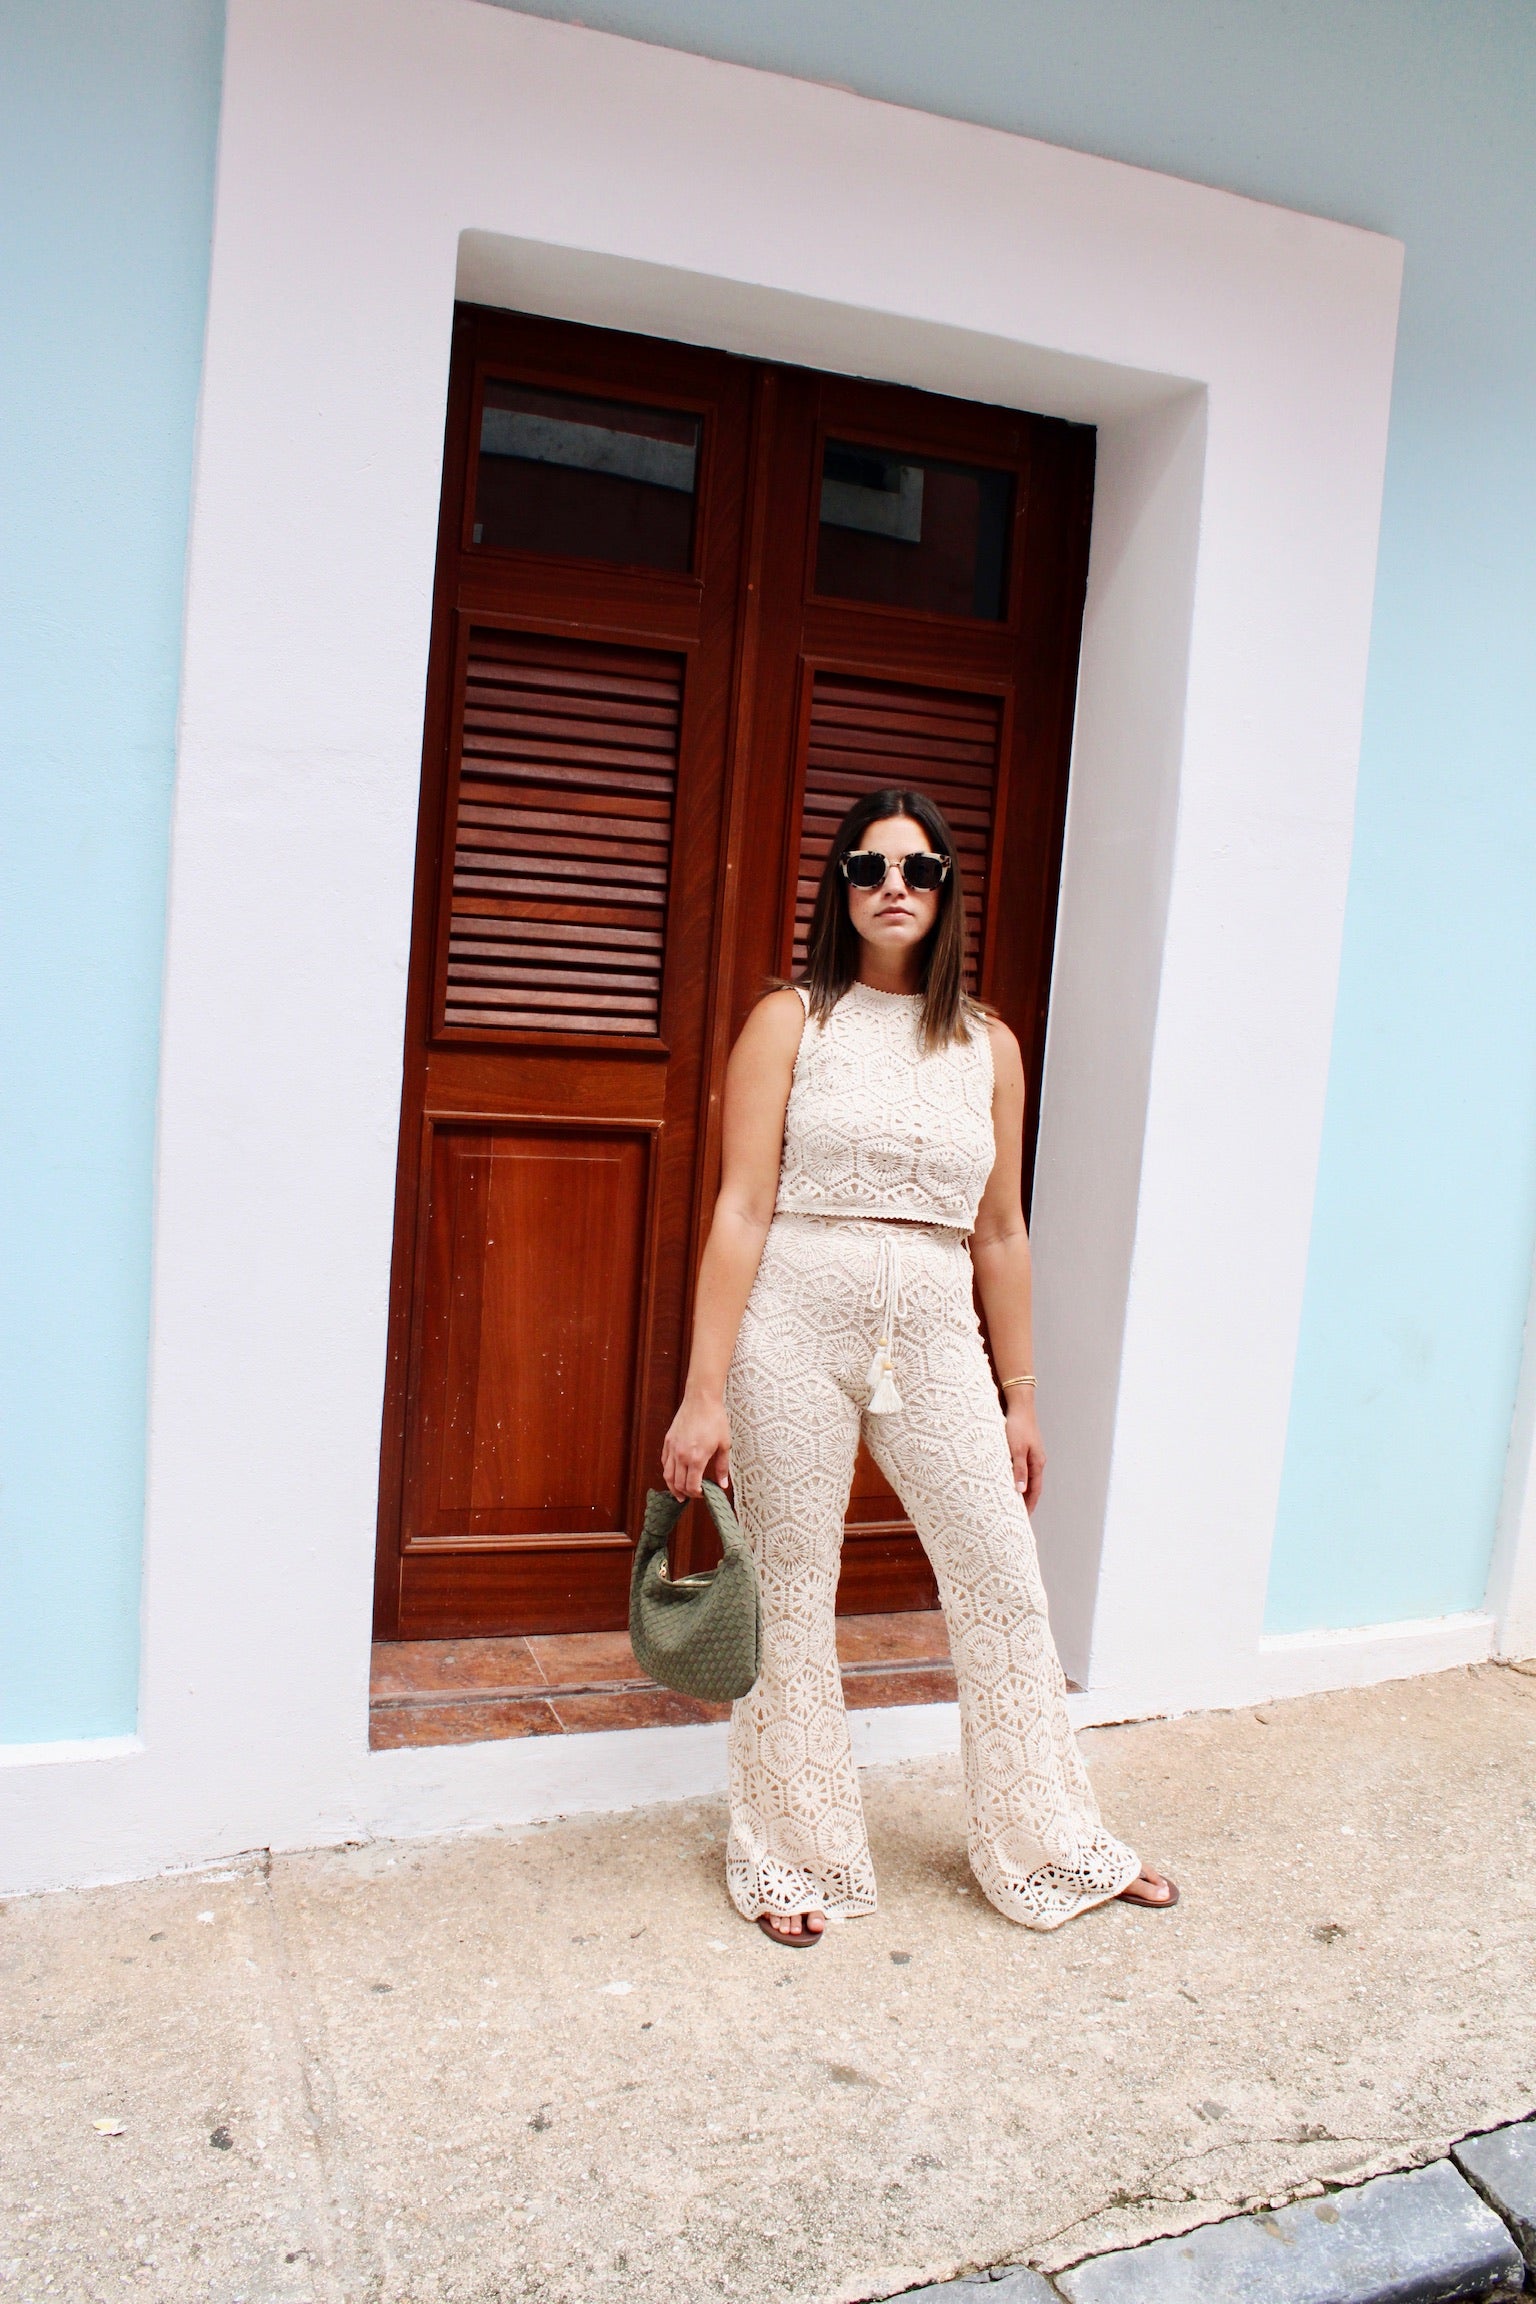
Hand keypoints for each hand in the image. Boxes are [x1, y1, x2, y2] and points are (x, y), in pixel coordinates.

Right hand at [661, 1390, 731, 1501]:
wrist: (701, 1399)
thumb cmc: (715, 1419)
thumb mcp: (724, 1444)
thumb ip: (722, 1467)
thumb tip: (723, 1484)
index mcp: (697, 1458)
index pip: (692, 1486)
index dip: (697, 1494)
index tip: (704, 1494)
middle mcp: (681, 1456)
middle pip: (678, 1484)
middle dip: (686, 1493)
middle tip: (693, 1495)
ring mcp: (672, 1448)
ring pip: (667, 1475)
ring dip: (673, 1487)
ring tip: (679, 1493)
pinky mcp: (668, 1441)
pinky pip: (665, 1462)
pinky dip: (668, 1471)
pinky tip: (675, 1474)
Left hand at [1006, 1396, 1045, 1513]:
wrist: (1019, 1405)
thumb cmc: (1017, 1427)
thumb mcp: (1016, 1450)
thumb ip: (1018, 1470)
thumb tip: (1020, 1491)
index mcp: (1037, 1463)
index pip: (1035, 1490)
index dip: (1029, 1505)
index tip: (1024, 1519)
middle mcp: (1036, 1460)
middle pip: (1032, 1486)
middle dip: (1026, 1501)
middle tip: (1017, 1516)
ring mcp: (1031, 1454)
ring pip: (1027, 1477)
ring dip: (1021, 1490)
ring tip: (1012, 1503)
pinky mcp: (1024, 1448)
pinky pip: (1021, 1469)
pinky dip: (1017, 1478)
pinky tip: (1008, 1482)